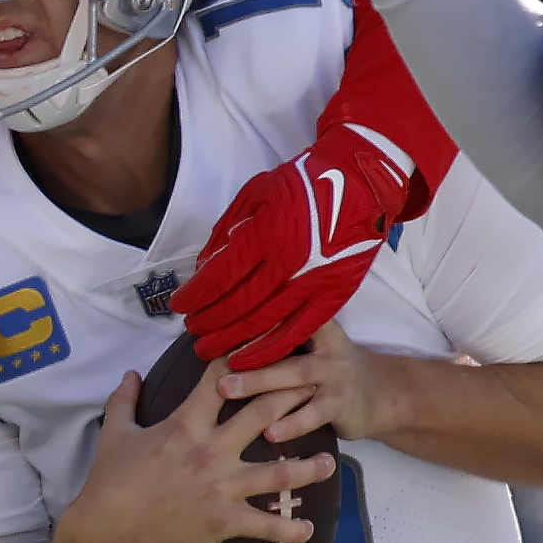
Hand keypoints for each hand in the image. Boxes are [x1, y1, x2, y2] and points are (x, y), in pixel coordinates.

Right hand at [56, 358, 335, 542]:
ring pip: (278, 472)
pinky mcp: (224, 521)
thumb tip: (131, 374)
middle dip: (294, 395)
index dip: (243, 359)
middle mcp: (210, 450)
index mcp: (184, 425)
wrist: (109, 532)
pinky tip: (308, 529)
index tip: (265, 344)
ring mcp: (221, 487)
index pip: (219, 381)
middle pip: (263, 414)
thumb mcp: (114, 434)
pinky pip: (265, 525)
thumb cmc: (109, 482)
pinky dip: (289, 529)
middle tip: (319, 383)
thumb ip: (124, 400)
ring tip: (331, 463)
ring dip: (309, 468)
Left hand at [170, 126, 412, 367]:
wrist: (363, 185)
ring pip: (264, 324)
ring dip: (232, 340)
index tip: (178, 306)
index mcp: (268, 233)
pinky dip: (269, 349)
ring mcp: (314, 283)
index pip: (220, 276)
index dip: (195, 296)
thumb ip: (228, 230)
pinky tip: (247, 358)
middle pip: (238, 305)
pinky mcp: (334, 297)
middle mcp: (290, 263)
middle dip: (209, 322)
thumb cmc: (305, 183)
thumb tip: (204, 267)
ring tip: (208, 348)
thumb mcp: (257, 193)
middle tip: (191, 331)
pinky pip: (298, 331)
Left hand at [216, 321, 392, 441]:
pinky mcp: (342, 403)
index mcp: (316, 326)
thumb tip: (228, 330)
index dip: (253, 313)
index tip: (217, 315)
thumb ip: (283, 338)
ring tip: (228, 389)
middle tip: (211, 355)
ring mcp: (335, 374)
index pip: (283, 312)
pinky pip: (314, 414)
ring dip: (260, 384)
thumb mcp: (315, 346)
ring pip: (295, 377)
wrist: (384, 396)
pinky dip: (292, 424)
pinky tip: (270, 433)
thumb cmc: (332, 371)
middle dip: (246, 351)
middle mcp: (326, 346)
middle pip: (283, 346)